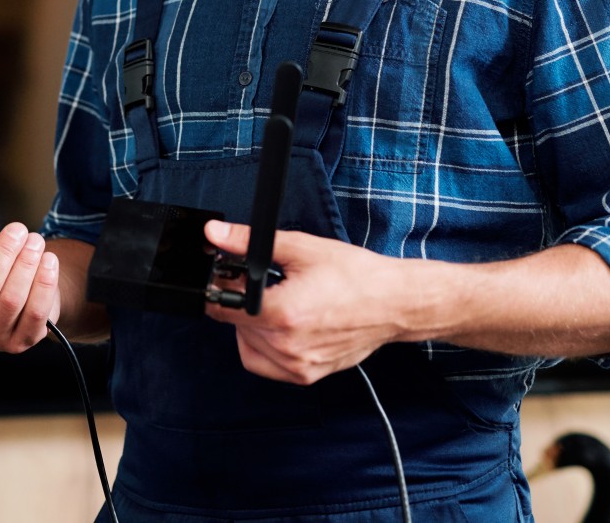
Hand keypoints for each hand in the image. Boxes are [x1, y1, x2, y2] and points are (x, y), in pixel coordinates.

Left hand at [202, 221, 409, 383]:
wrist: (393, 303)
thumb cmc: (355, 276)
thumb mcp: (300, 248)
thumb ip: (249, 243)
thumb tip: (216, 234)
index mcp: (283, 314)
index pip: (221, 308)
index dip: (219, 288)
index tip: (227, 276)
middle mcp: (287, 346)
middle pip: (234, 325)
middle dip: (238, 302)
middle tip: (259, 284)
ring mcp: (297, 366)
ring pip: (247, 346)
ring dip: (250, 325)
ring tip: (275, 304)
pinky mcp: (306, 376)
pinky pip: (266, 365)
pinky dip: (265, 347)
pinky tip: (282, 327)